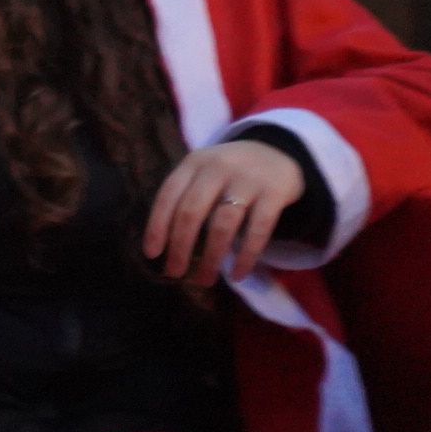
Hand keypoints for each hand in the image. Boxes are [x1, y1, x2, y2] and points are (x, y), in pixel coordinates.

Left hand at [144, 136, 305, 285]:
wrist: (278, 152)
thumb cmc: (230, 172)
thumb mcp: (204, 172)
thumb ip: (187, 196)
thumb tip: (165, 243)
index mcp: (193, 163)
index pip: (168, 196)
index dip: (156, 226)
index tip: (152, 254)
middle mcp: (216, 169)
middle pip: (191, 211)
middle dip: (179, 246)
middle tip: (174, 273)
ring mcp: (246, 180)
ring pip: (222, 224)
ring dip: (211, 257)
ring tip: (204, 279)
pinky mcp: (274, 193)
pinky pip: (258, 230)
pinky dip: (246, 256)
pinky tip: (237, 274)